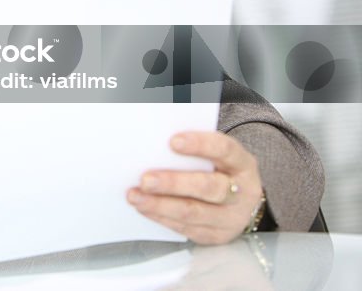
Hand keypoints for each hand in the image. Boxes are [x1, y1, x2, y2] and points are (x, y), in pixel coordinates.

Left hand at [127, 131, 263, 244]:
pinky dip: (161, 217)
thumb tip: (155, 145)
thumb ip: (194, 151)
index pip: (225, 150)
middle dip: (174, 183)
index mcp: (242, 164)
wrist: (242, 203)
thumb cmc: (219, 170)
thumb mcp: (216, 156)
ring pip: (194, 212)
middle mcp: (242, 192)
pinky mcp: (216, 235)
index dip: (201, 145)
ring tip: (135, 196)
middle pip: (209, 188)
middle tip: (145, 180)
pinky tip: (144, 208)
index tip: (173, 141)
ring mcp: (231, 218)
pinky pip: (186, 228)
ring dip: (160, 205)